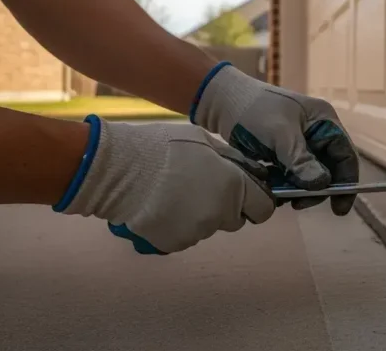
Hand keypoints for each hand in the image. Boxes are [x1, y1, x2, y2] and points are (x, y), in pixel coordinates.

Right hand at [53, 116, 275, 253]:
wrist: (121, 170)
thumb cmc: (165, 147)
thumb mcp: (206, 141)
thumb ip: (233, 162)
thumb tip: (251, 172)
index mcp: (234, 187)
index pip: (263, 208)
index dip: (256, 201)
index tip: (245, 194)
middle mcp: (220, 215)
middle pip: (235, 220)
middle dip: (226, 208)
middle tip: (202, 189)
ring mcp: (197, 233)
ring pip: (208, 228)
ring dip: (200, 215)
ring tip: (175, 195)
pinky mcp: (174, 244)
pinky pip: (185, 236)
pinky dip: (178, 226)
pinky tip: (163, 208)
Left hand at [189, 62, 359, 214]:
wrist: (222, 102)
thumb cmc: (254, 109)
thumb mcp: (280, 134)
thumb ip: (300, 160)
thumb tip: (321, 185)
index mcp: (323, 121)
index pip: (345, 155)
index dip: (346, 182)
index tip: (338, 208)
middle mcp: (316, 132)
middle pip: (328, 169)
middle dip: (316, 189)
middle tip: (298, 203)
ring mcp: (299, 143)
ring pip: (308, 175)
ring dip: (298, 189)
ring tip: (281, 197)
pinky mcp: (282, 152)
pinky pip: (291, 174)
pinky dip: (285, 185)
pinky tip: (273, 191)